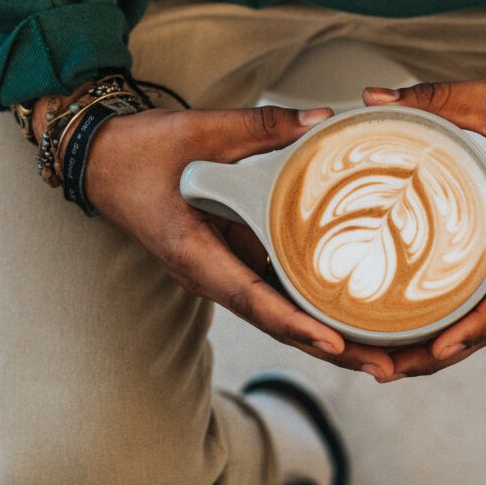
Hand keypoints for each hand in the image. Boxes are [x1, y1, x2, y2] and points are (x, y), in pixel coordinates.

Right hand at [77, 105, 396, 379]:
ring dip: (323, 333)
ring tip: (378, 349)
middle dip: (328, 347)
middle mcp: (209, 272)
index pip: (249, 297)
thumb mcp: (198, 130)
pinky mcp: (231, 257)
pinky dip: (309, 304)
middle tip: (384, 364)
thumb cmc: (139, 151)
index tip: (334, 342)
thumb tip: (321, 119)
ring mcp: (221, 269)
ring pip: (277, 311)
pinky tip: (350, 307)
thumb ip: (260, 127)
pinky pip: (273, 287)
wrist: (101, 161)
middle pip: (274, 320)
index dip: (293, 322)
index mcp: (194, 252)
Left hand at [362, 64, 485, 380]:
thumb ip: (433, 97)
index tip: (438, 348)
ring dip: (444, 340)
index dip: (477, 324)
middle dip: (441, 353)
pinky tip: (413, 317)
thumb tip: (369, 99)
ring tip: (388, 360)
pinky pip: (484, 284)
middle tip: (383, 370)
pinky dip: (454, 310)